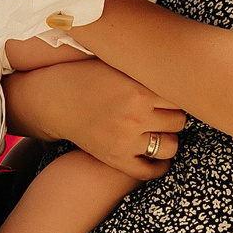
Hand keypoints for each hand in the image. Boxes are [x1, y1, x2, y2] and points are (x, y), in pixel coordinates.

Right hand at [2, 59, 188, 181]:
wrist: (52, 100)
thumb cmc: (86, 76)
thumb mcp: (116, 64)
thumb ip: (145, 67)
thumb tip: (177, 61)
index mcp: (138, 88)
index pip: (180, 96)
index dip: (178, 94)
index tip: (172, 92)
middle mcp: (136, 115)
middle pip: (179, 121)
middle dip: (174, 115)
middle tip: (163, 110)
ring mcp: (127, 140)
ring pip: (170, 146)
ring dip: (168, 138)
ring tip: (159, 130)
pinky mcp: (116, 159)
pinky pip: (150, 170)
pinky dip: (158, 166)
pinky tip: (157, 156)